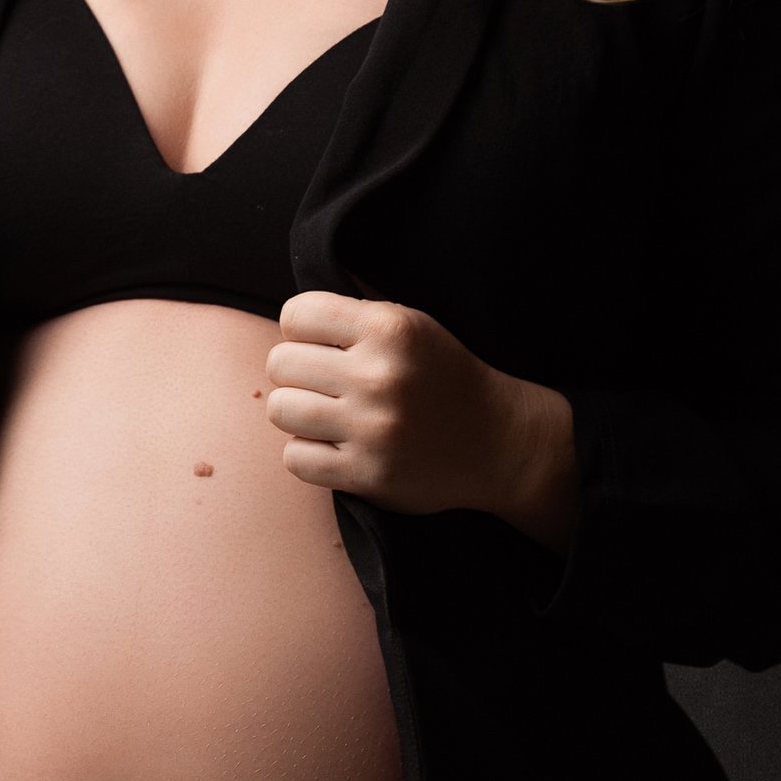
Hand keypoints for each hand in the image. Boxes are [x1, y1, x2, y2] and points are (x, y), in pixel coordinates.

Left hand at [263, 293, 579, 552]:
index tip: (324, 345)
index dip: (303, 330)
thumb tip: (294, 306)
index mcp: (390, 328)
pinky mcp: (367, 474)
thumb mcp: (413, 325)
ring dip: (298, 414)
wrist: (499, 442)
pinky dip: (308, 454)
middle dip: (298, 373)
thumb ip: (356, 310)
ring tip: (328, 415)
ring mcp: (373, 429)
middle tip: (326, 384)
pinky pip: (295, 459)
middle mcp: (380, 376)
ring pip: (280, 409)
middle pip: (280, 363)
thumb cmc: (443, 377)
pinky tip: (336, 446)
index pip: (295, 315)